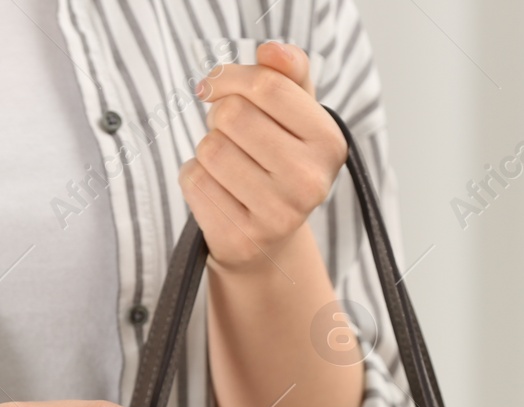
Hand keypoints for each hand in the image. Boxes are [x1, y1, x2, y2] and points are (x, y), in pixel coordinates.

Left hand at [181, 42, 347, 272]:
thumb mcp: (293, 115)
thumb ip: (288, 74)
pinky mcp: (243, 238)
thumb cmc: (277, 161)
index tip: (216, 86)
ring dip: (208, 150)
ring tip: (229, 167)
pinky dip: (196, 179)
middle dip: (219, 118)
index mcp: (329, 142)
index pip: (267, 84)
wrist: (268, 239)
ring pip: (210, 148)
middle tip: (231, 136)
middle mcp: (311, 182)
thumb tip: (273, 51)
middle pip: (233, 115)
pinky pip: (195, 181)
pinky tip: (219, 192)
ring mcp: (278, 215)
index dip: (230, 77)